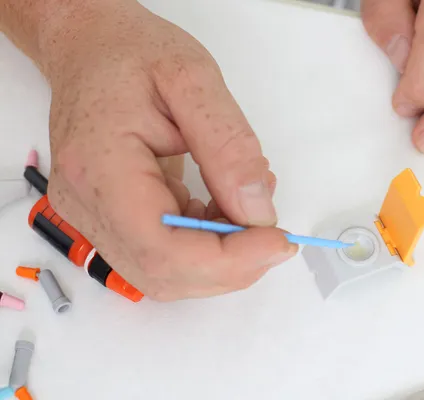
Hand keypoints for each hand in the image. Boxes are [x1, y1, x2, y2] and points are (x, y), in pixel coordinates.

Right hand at [41, 2, 296, 300]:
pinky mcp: (109, 219)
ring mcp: (93, 217)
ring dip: (222, 257)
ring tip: (251, 209)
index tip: (278, 242)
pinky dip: (207, 242)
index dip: (227, 260)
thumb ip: (229, 148)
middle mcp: (86, 205)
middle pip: (164, 273)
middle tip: (276, 236)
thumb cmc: (132, 54)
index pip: (162, 249)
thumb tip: (258, 212)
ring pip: (167, 273)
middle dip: (232, 266)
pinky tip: (226, 207)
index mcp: (99, 167)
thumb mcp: (193, 81)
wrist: (91, 50)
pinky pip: (164, 253)